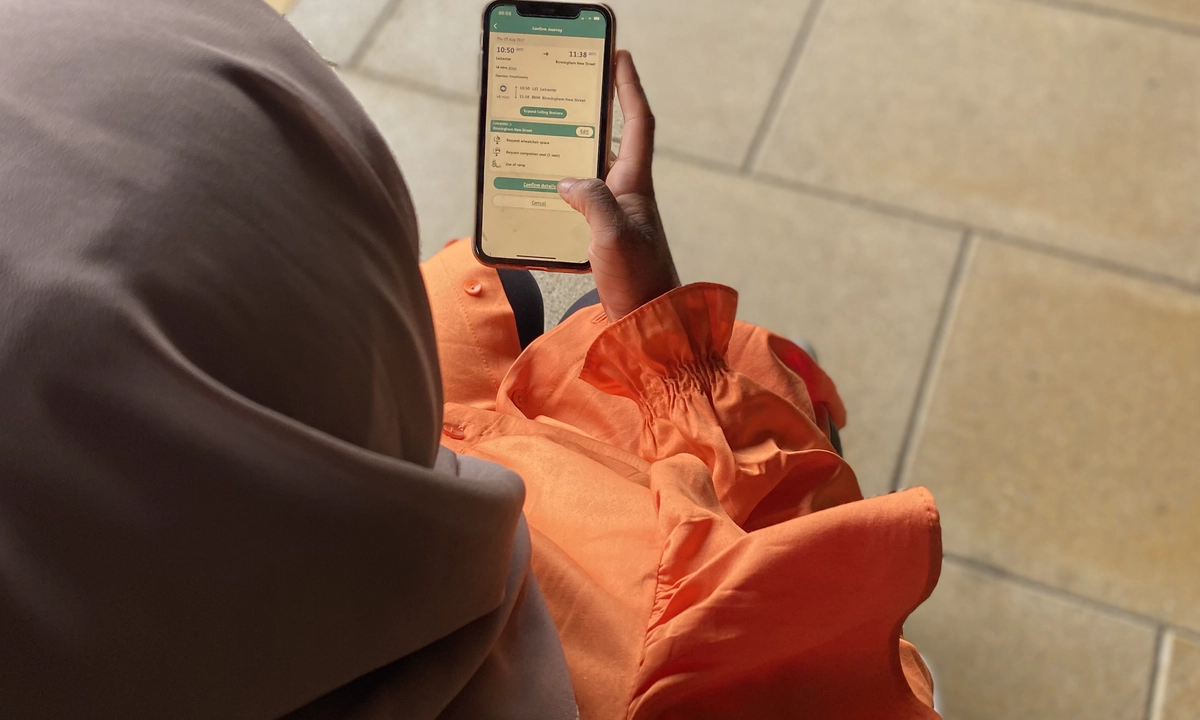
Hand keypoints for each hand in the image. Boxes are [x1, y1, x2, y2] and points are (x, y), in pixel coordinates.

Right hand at [558, 50, 678, 321]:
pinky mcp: (601, 237)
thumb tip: (568, 182)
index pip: (637, 123)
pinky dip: (558, 194)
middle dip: (591, 112)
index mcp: (635, 186)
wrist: (648, 326)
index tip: (618, 56)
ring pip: (589, 172)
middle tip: (567, 88)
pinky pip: (577, 204)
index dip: (628, 87)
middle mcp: (627, 195)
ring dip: (568, 153)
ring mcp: (615, 216)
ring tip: (540, 135)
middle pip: (609, 140)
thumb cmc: (639, 284)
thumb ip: (593, 201)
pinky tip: (536, 194)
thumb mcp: (614, 238)